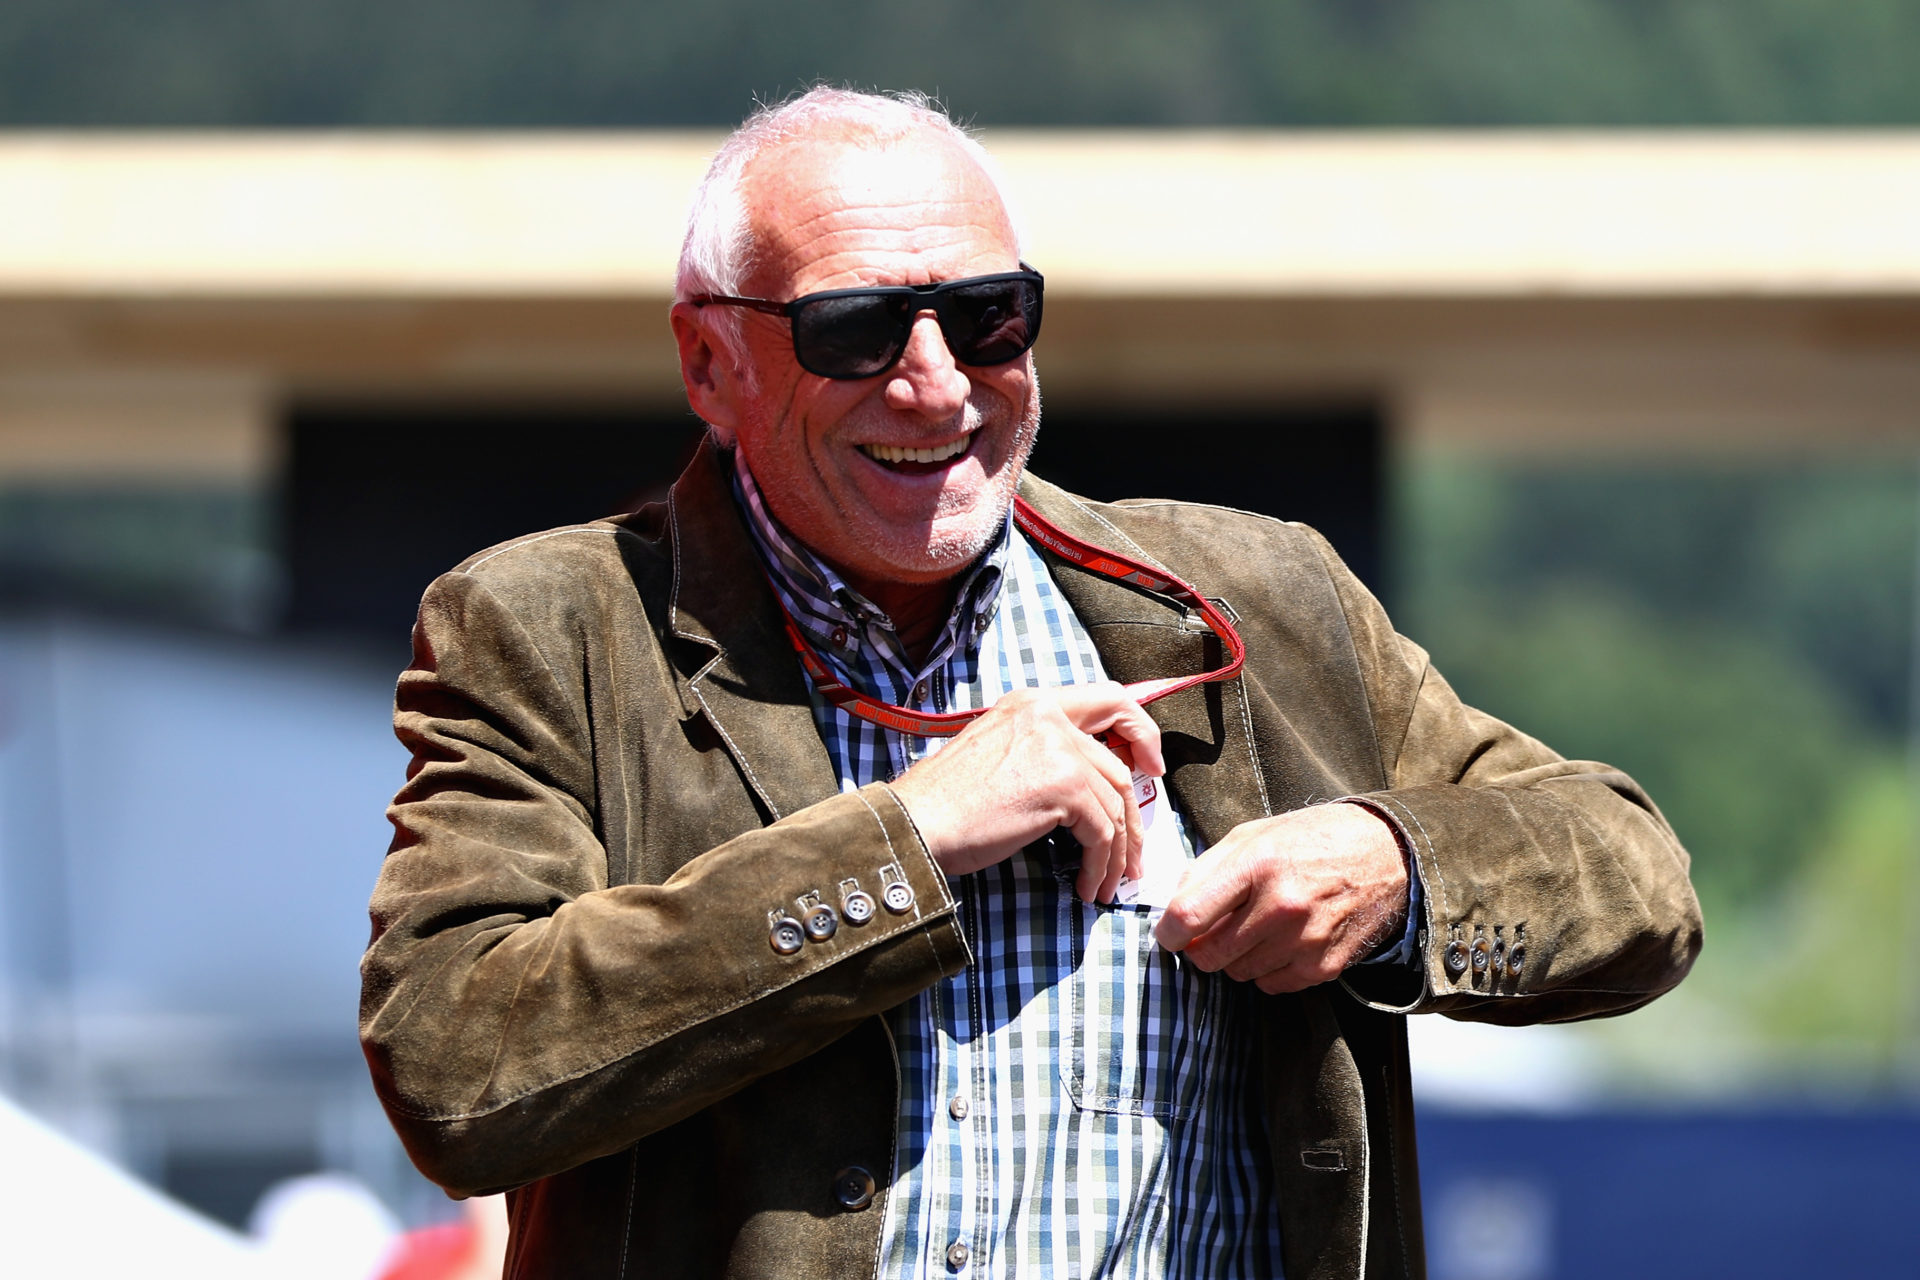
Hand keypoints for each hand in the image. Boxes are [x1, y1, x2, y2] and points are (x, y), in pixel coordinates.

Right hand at [887, 683, 1163, 903]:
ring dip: (1116, 851)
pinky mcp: (1062, 787)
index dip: (1140, 732)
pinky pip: (1101, 832)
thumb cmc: (945, 803)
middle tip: (1133, 853)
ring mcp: (1058, 749)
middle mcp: (1048, 716)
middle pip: (1118, 765)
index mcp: (1032, 704)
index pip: (1109, 700)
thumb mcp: (997, 753)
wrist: (914, 825)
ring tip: (1108, 883)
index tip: (1150, 768)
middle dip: (1133, 816)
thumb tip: (1090, 786)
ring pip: (1114, 804)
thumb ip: (1042, 752)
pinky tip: (1086, 886)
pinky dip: (1099, 865)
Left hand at [1153, 803, 1408, 992]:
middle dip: (1200, 948)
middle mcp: (1282, 905)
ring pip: (1238, 973)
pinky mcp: (1325, 966)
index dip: (1168, 933)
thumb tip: (1171, 908)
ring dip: (1236, 957)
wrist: (1387, 854)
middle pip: (1209, 955)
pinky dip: (1267, 969)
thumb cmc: (1312, 839)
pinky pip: (1270, 984)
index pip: (1189, 915)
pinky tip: (1282, 941)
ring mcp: (1306, 940)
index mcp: (1257, 864)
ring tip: (1256, 928)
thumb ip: (1206, 868)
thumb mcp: (1254, 834)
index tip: (1168, 935)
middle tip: (1211, 932)